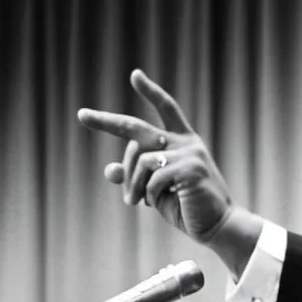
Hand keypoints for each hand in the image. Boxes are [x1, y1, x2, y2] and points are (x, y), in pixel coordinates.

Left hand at [78, 70, 232, 242]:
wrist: (219, 225)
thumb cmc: (188, 208)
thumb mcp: (156, 190)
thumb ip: (135, 178)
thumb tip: (108, 170)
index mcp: (183, 142)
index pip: (167, 109)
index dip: (151, 92)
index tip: (136, 75)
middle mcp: (186, 142)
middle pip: (138, 128)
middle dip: (108, 121)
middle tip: (82, 115)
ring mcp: (189, 153)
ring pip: (141, 160)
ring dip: (132, 184)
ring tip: (135, 203)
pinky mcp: (190, 168)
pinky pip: (152, 177)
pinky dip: (147, 193)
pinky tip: (154, 204)